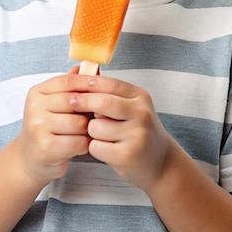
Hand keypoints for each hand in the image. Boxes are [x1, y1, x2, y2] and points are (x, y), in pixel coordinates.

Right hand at [17, 68, 90, 185]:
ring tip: (87, 132)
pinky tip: (81, 145)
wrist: (30, 157)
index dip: (87, 82)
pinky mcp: (45, 148)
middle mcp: (34, 108)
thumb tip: (88, 66)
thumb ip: (71, 86)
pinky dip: (84, 144)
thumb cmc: (48, 128)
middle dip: (90, 109)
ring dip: (88, 129)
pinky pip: (77, 142)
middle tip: (98, 115)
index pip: (67, 81)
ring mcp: (38, 127)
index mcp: (37, 92)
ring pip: (78, 123)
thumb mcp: (55, 103)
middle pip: (74, 101)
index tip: (102, 86)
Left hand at [70, 75, 173, 191]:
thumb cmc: (138, 131)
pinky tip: (106, 149)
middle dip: (82, 102)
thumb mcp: (131, 106)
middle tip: (70, 103)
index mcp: (141, 97)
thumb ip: (110, 91)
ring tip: (101, 135)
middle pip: (102, 103)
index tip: (72, 86)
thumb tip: (82, 69)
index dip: (87, 83)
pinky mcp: (127, 156)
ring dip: (91, 131)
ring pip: (96, 126)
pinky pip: (96, 146)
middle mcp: (141, 114)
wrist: (161, 162)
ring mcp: (136, 135)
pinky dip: (94, 148)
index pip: (110, 84)